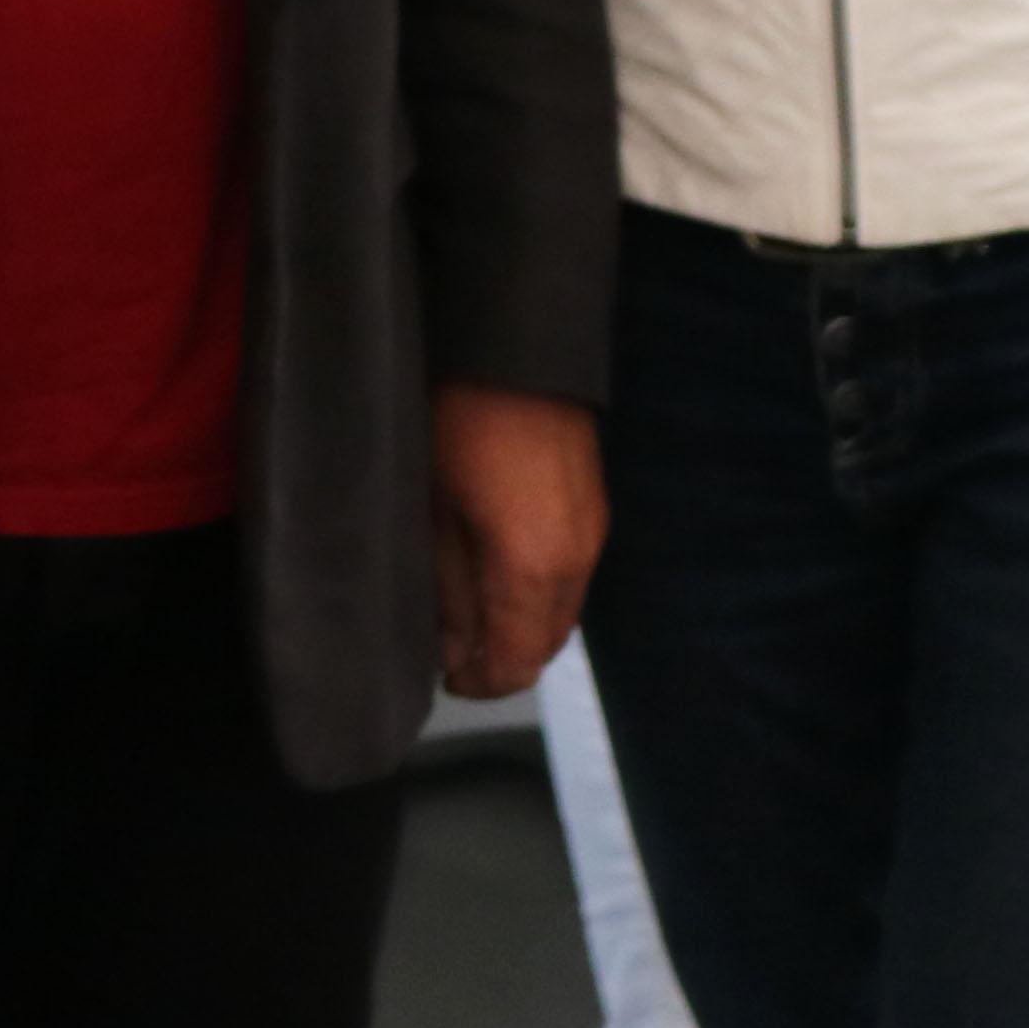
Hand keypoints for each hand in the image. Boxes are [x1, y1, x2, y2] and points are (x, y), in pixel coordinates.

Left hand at [432, 381, 605, 698]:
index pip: (519, 660)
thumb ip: (450, 586)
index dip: (482, 682)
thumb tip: (451, 645)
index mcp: (534, 567)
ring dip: (523, 625)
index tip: (447, 681)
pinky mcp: (594, 507)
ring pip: (563, 609)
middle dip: (503, 658)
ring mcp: (593, 531)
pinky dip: (539, 593)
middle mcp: (577, 559)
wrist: (514, 345)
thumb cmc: (458, 417)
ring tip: (470, 617)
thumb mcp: (434, 507)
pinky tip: (499, 577)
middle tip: (454, 655)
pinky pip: (571, 575)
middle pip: (548, 641)